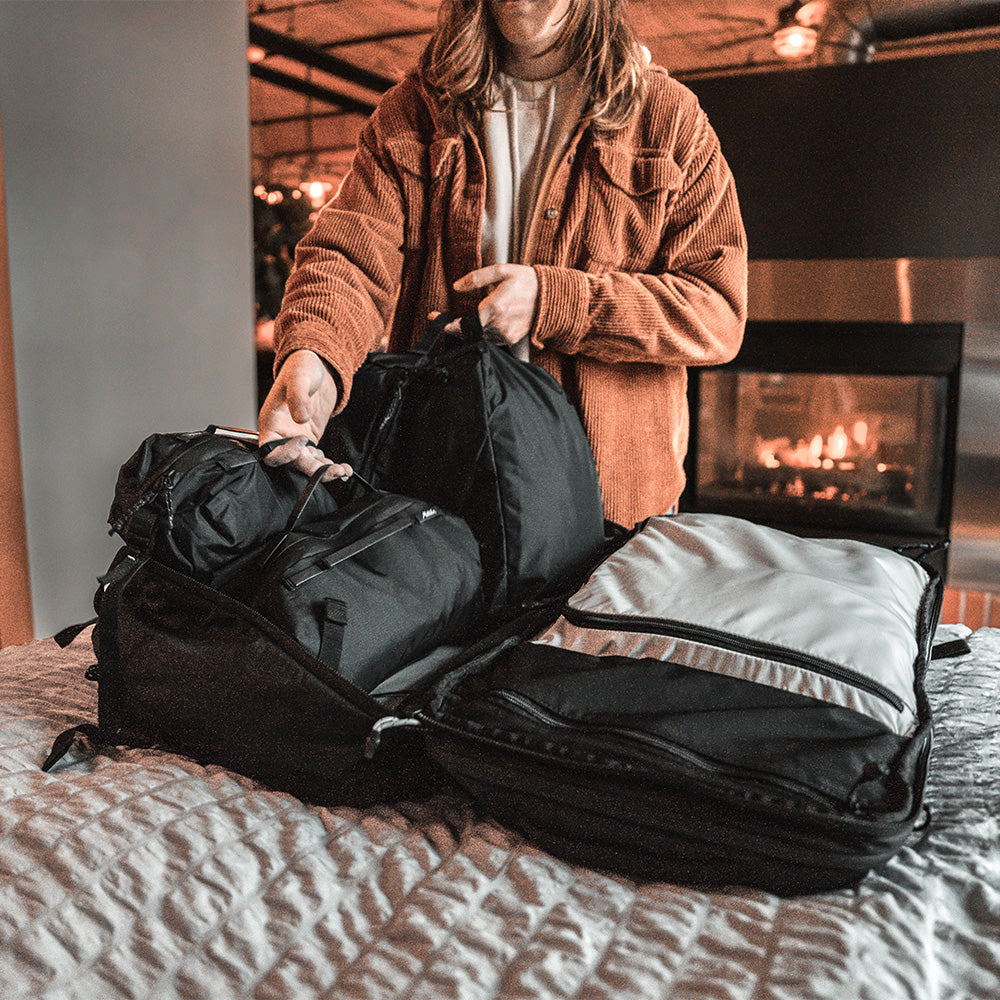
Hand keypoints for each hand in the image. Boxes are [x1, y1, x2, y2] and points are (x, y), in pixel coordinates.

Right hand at [258, 349, 352, 480]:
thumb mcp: (300, 377)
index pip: (270, 449)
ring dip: (324, 472)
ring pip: (306, 465)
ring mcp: (296, 440)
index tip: (304, 441)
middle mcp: (281, 435)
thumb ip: (297, 396)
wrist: (317, 366)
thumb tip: (301, 419)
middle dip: (313, 470)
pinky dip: (329, 466)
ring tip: (344, 472)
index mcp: (271, 422)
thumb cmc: (301, 367)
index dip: (285, 453)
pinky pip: (317, 459)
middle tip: (335, 471)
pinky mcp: (311, 441)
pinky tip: (344, 469)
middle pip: (293, 463)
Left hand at [442, 264, 538, 347]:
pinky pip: (491, 339)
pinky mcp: (511, 338)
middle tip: (444, 320)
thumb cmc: (526, 281)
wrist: (551, 297)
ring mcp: (506, 333)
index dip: (448, 323)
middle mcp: (500, 323)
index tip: (434, 319)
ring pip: (479, 336)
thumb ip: (477, 278)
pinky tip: (483, 324)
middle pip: (469, 331)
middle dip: (456, 326)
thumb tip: (457, 286)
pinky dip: (483, 333)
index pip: (465, 321)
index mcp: (495, 307)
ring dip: (469, 330)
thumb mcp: (502, 271)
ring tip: (464, 321)